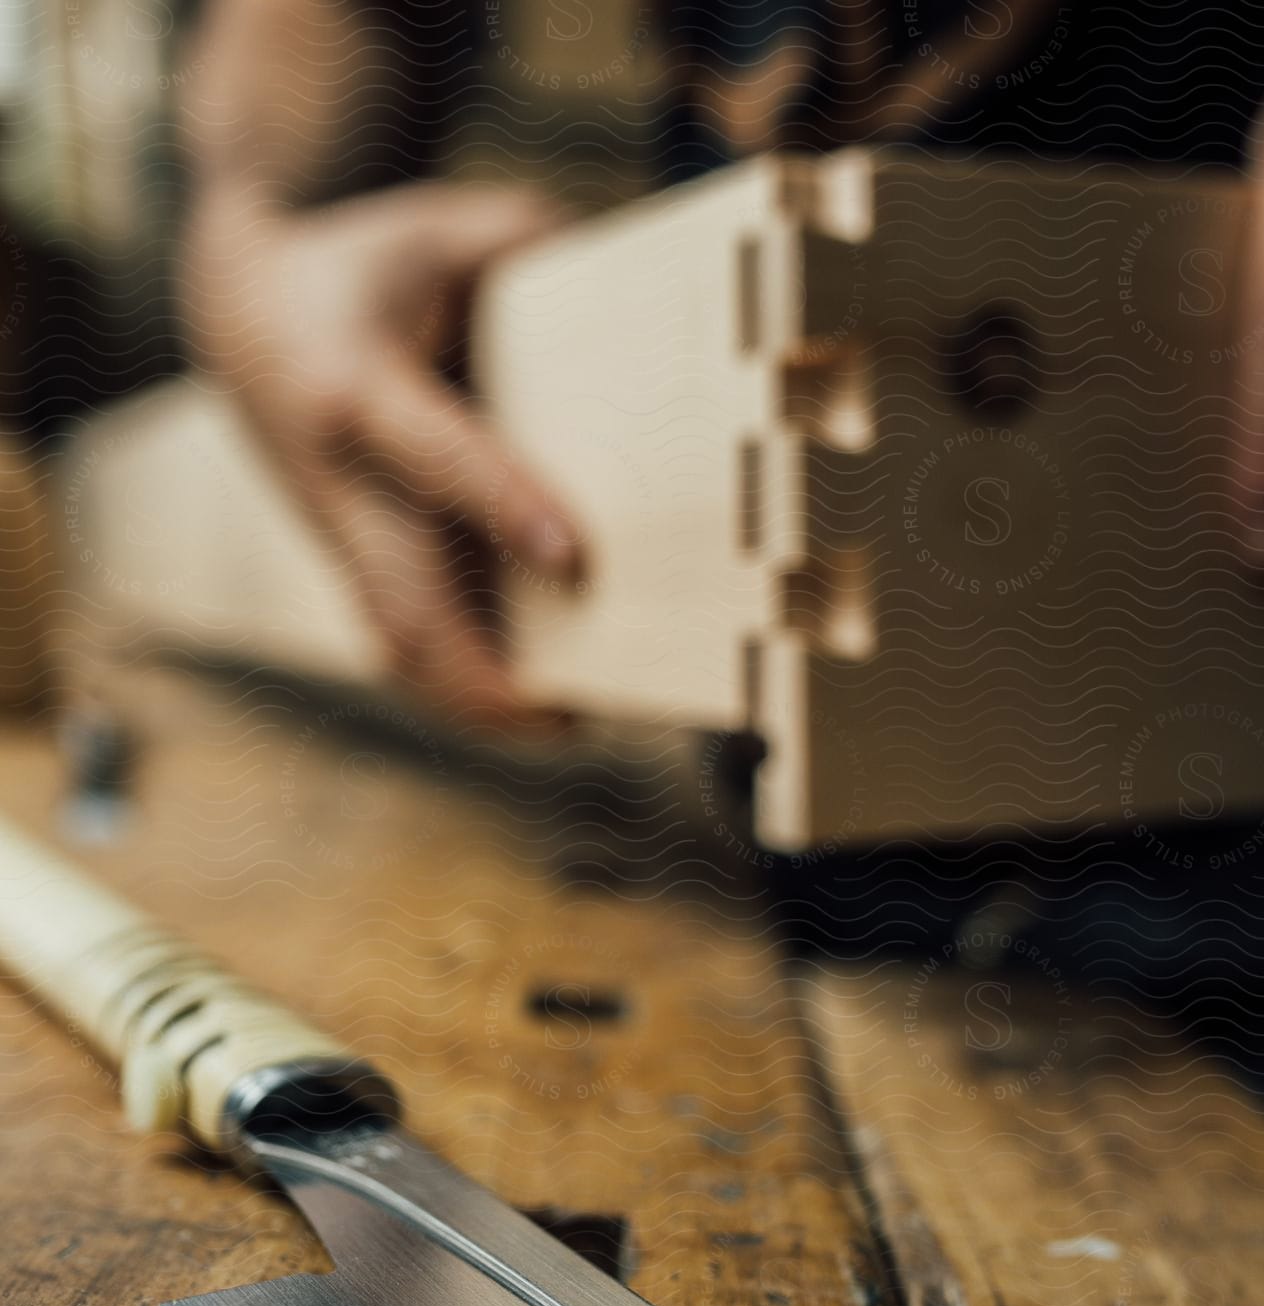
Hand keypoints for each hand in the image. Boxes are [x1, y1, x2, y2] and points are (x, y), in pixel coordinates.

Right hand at [183, 182, 579, 719]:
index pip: (435, 458)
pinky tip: (533, 709)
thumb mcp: (435, 229)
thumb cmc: (363, 268)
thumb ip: (524, 243)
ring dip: (476, 702)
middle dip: (481, 675)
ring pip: (399, 644)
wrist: (240, 313)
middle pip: (402, 602)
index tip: (572, 557)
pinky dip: (463, 684)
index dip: (501, 506)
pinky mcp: (354, 563)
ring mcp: (342, 537)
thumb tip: (631, 283)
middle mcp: (342, 482)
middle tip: (569, 716)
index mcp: (356, 389)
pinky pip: (405, 640)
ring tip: (567, 726)